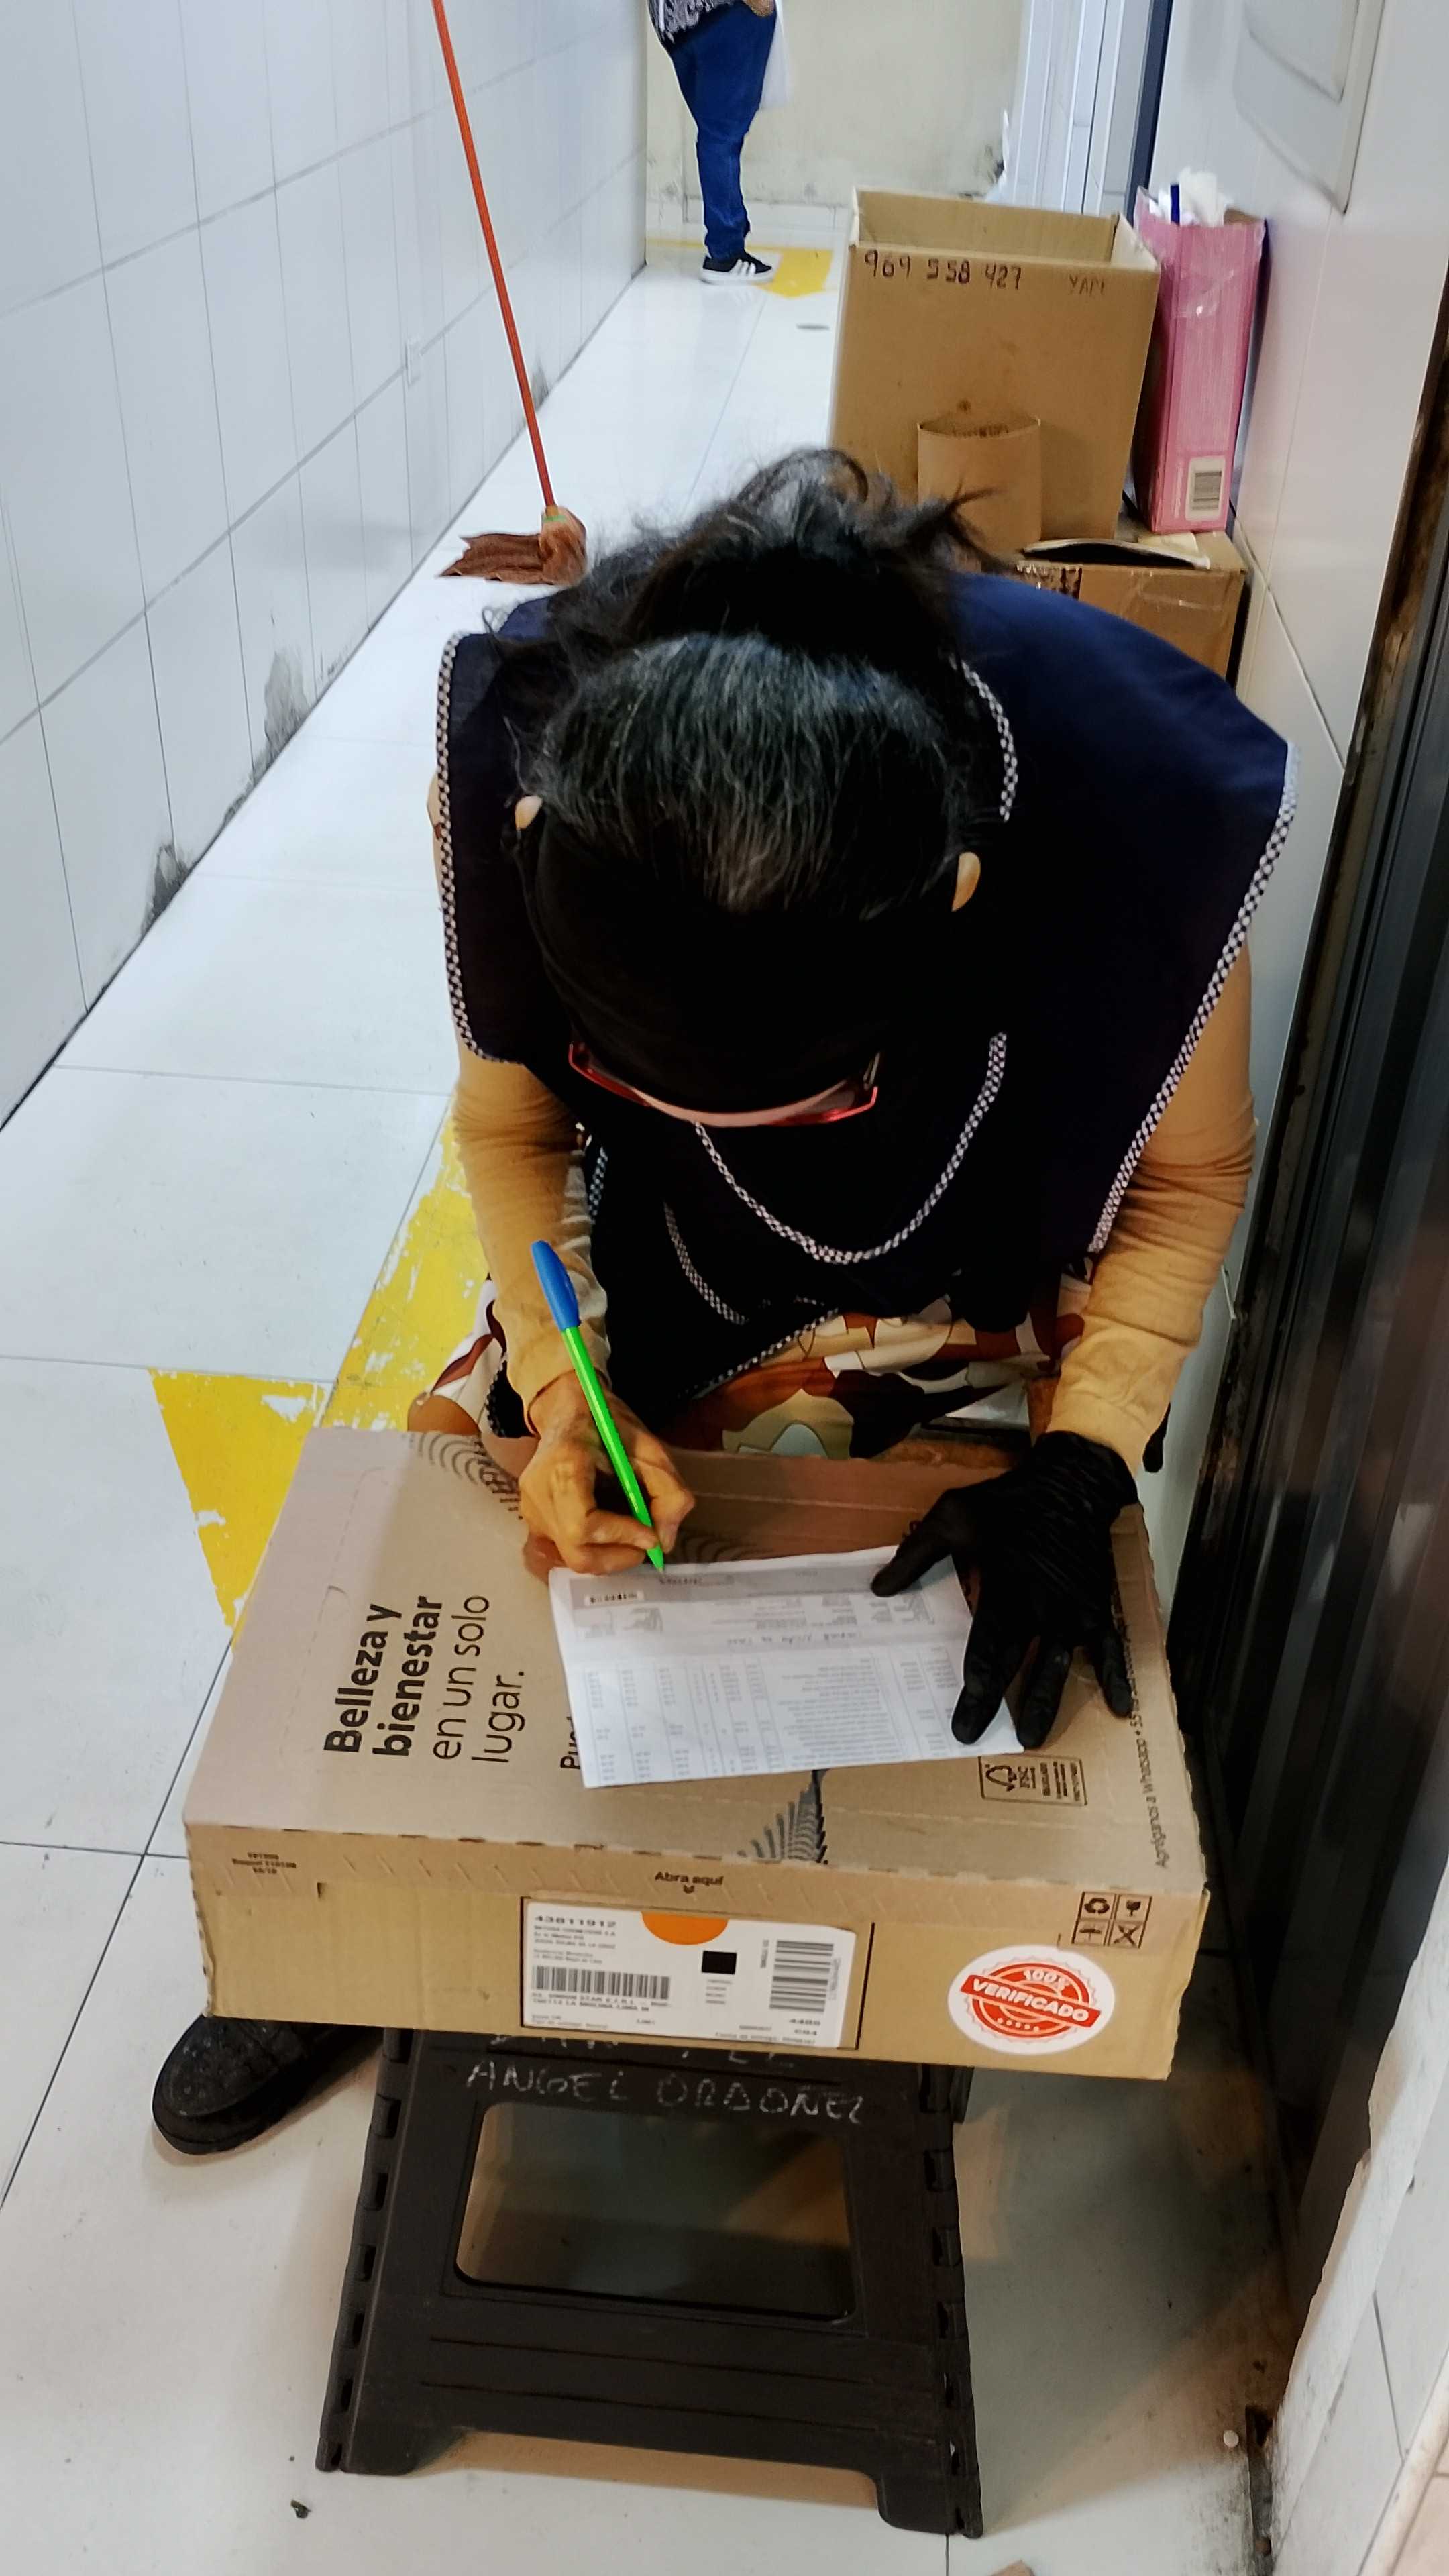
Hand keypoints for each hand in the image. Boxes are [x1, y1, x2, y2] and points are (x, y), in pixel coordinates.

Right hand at [518, 1374, 695, 1574]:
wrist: (565, 1408)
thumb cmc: (607, 1422)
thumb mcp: (649, 1448)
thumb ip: (668, 1492)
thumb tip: (664, 1541)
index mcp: (564, 1466)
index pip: (583, 1525)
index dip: (621, 1537)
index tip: (651, 1535)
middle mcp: (539, 1493)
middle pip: (576, 1553)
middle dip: (618, 1558)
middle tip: (646, 1544)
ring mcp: (531, 1509)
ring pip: (573, 1556)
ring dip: (610, 1554)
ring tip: (631, 1531)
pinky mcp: (533, 1519)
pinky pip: (567, 1547)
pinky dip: (596, 1547)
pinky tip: (612, 1526)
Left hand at [872, 1433, 1135, 1747]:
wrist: (1072, 1483)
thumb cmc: (1009, 1502)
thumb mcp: (953, 1515)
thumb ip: (916, 1554)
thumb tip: (879, 1591)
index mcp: (1007, 1584)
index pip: (988, 1642)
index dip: (978, 1680)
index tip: (964, 1713)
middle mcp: (1043, 1603)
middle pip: (1019, 1661)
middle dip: (1000, 1703)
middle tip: (979, 1739)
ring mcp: (1075, 1608)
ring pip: (1060, 1663)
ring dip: (1046, 1701)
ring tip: (1033, 1737)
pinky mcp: (1098, 1606)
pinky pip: (1111, 1646)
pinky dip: (1116, 1675)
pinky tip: (1119, 1708)